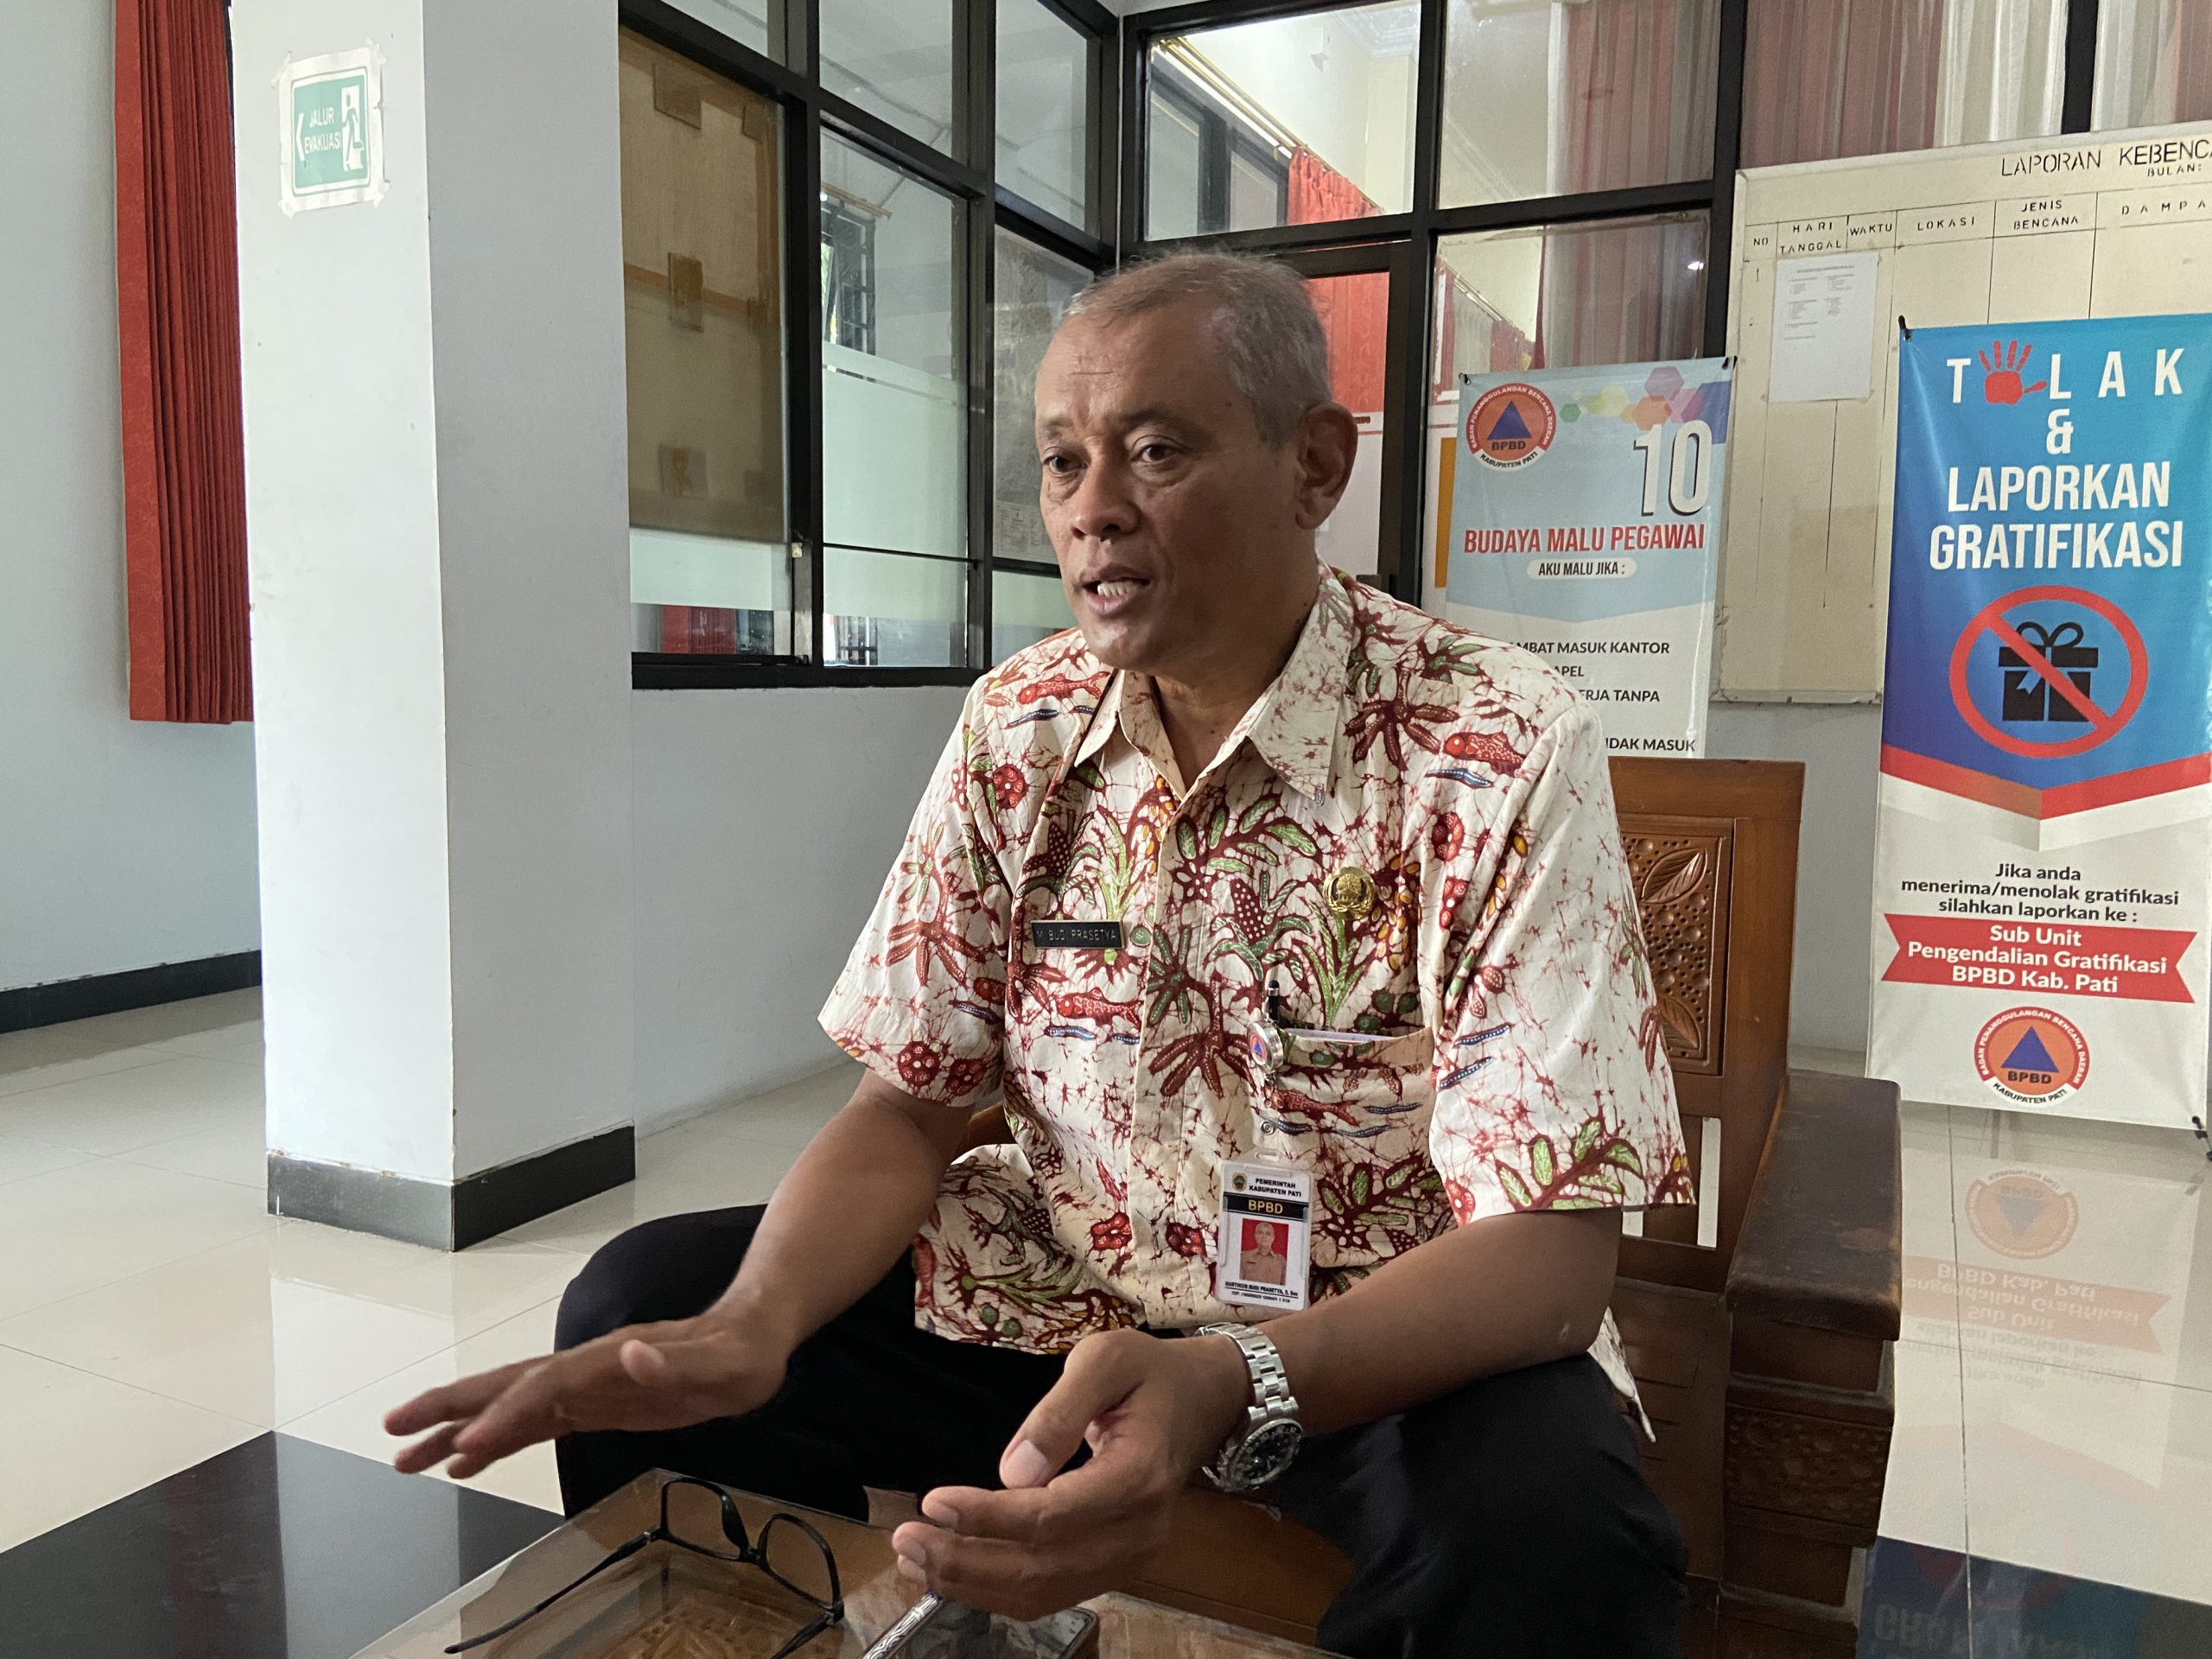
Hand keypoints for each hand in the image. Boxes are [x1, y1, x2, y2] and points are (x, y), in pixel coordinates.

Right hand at [382, 1313, 787, 1478]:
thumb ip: (674, 1363)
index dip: (504, 1415)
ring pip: (510, 1407)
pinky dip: (497, 1441)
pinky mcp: (596, 1403)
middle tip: (394, 1433)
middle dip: (450, 1409)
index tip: (465, 1447)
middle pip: (505, 1386)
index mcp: (608, 1359)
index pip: (543, 1387)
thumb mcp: (721, 1364)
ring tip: (410, 1459)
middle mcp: (587, 1369)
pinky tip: (468, 1459)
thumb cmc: (740, 1354)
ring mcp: (587, 1385)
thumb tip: (628, 1356)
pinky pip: (535, 1424)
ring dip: (460, 1430)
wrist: (754, 1338)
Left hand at [890, 1329, 1251, 1618]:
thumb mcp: (1106, 1359)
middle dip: (965, 1561)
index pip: (1053, 1517)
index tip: (933, 1502)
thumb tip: (1010, 1472)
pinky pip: (1051, 1592)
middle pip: (1041, 1568)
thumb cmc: (1151, 1372)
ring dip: (972, 1583)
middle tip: (906, 1539)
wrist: (1205, 1401)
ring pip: (1042, 1592)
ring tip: (913, 1558)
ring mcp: (1130, 1557)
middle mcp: (1139, 1532)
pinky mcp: (1114, 1564)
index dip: (988, 1517)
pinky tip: (954, 1568)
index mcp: (1139, 1478)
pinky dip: (996, 1589)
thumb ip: (1059, 1412)